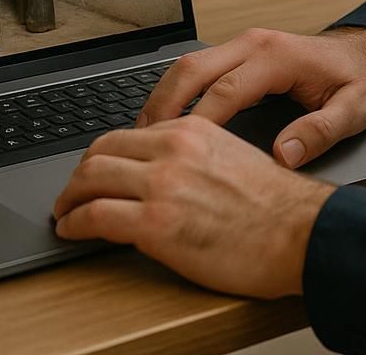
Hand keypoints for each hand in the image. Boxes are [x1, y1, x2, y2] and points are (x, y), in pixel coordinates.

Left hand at [51, 115, 335, 297]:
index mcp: (190, 130)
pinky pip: (94, 217)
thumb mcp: (230, 157)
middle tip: (71, 193)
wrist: (301, 234)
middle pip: (99, 152)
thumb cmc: (276, 208)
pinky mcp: (155, 224)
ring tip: (65, 213)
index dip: (101, 156)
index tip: (95, 172)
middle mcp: (171, 150)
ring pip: (89, 180)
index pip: (126, 135)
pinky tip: (71, 231)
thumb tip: (161, 171)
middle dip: (78, 175)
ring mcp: (161, 185)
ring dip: (68, 199)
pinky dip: (74, 224)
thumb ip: (192, 157)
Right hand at [137, 26, 365, 169]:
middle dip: (163, 107)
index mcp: (277, 56)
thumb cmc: (358, 80)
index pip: (226, 90)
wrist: (364, 52)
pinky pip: (195, 69)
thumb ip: (322, 131)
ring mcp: (242, 45)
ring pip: (186, 65)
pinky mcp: (237, 53)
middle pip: (192, 69)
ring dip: (162, 98)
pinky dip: (173, 93)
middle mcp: (252, 44)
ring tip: (142, 137)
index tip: (178, 153)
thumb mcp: (356, 109)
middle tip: (141, 144)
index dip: (199, 123)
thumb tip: (285, 154)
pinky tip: (163, 122)